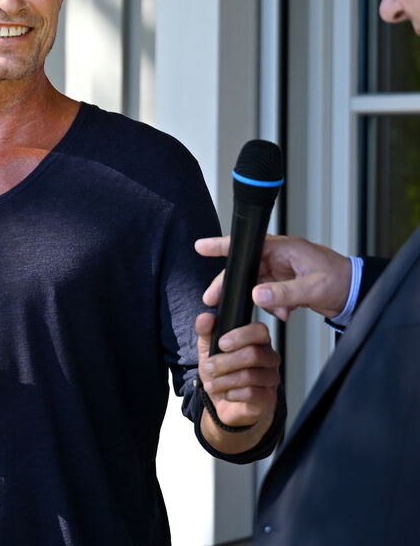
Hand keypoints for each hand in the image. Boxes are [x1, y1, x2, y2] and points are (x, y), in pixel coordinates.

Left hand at [194, 312, 279, 434]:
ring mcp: (270, 378)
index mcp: (257, 342)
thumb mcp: (207, 350)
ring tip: (212, 383)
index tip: (221, 343)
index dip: (241, 336)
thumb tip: (205, 318)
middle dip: (224, 362)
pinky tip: (226, 393)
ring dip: (224, 380)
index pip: (260, 331)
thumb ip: (206, 332)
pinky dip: (231, 393)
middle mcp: (268, 358)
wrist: (224, 403)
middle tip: (209, 367)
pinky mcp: (268, 398)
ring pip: (250, 375)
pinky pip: (251, 393)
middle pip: (254, 354)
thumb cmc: (221, 374)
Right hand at [195, 234, 351, 320]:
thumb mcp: (312, 287)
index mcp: (284, 248)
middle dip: (230, 284)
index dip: (221, 245)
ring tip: (280, 312)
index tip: (201, 246)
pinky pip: (267, 295)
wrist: (357, 294)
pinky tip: (287, 313)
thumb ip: (284, 292)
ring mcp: (281, 271)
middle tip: (212, 298)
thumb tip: (257, 295)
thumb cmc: (341, 281)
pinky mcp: (285, 284)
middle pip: (244, 268)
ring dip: (261, 300)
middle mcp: (279, 257)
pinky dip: (273, 306)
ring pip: (255, 284)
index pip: (246, 244)